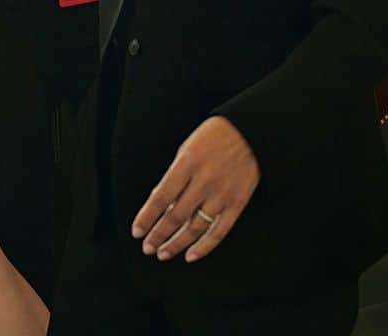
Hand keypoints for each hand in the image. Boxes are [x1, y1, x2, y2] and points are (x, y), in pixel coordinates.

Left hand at [132, 116, 260, 263]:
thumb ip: (174, 177)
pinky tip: (191, 255)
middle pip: (176, 216)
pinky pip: (219, 231)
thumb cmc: (212, 138)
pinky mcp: (238, 203)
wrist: (250, 132)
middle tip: (147, 248)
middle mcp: (204, 181)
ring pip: (196, 228)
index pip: (161, 197)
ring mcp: (222, 194)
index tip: (137, 231)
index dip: (147, 217)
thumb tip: (161, 206)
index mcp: (186, 164)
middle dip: (158, 235)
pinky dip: (204, 246)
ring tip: (164, 253)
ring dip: (177, 244)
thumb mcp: (186, 150)